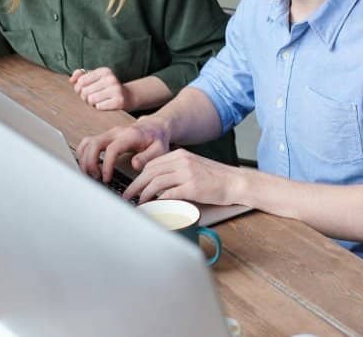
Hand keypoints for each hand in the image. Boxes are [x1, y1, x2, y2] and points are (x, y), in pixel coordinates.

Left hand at [70, 67, 129, 110]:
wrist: (127, 97)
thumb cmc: (106, 88)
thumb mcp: (95, 78)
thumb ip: (80, 76)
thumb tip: (71, 79)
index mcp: (104, 71)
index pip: (81, 81)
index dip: (79, 88)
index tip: (86, 90)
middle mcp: (111, 78)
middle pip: (85, 92)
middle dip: (85, 97)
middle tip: (93, 97)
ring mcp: (116, 89)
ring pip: (91, 100)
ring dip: (92, 103)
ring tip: (99, 101)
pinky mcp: (119, 101)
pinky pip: (99, 107)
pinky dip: (100, 107)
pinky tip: (105, 105)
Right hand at [76, 118, 169, 182]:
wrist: (155, 127)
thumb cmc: (157, 139)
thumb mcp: (159, 149)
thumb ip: (148, 157)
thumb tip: (134, 164)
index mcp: (129, 136)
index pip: (112, 149)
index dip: (106, 165)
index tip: (106, 178)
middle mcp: (116, 133)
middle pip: (93, 144)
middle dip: (90, 163)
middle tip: (96, 177)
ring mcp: (108, 134)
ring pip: (87, 143)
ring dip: (85, 160)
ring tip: (92, 174)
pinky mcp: (104, 137)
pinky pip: (87, 143)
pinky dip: (84, 155)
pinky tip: (90, 167)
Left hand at [123, 149, 240, 204]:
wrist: (236, 182)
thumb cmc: (217, 178)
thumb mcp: (195, 167)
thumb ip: (177, 171)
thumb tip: (157, 184)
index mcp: (181, 155)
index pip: (152, 164)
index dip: (139, 176)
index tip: (132, 186)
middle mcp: (182, 161)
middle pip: (149, 172)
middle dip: (135, 186)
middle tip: (126, 197)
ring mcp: (187, 174)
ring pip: (155, 183)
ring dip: (142, 195)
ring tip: (137, 204)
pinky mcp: (192, 187)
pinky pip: (167, 194)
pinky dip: (156, 202)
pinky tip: (152, 207)